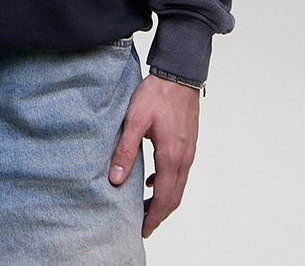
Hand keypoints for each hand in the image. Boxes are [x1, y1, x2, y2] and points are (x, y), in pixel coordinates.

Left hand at [109, 73, 199, 237]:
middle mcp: (184, 158)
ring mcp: (189, 151)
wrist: (179, 74)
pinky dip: (168, 183)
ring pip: (179, 186)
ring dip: (164, 199)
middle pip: (174, 197)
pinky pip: (180, 172)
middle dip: (159, 214)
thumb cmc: (158, 94)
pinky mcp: (188, 143)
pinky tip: (152, 179)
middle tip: (143, 224)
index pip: (163, 198)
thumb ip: (125, 150)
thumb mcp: (135, 120)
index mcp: (170, 156)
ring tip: (145, 206)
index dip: (153, 217)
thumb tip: (115, 179)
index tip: (143, 229)